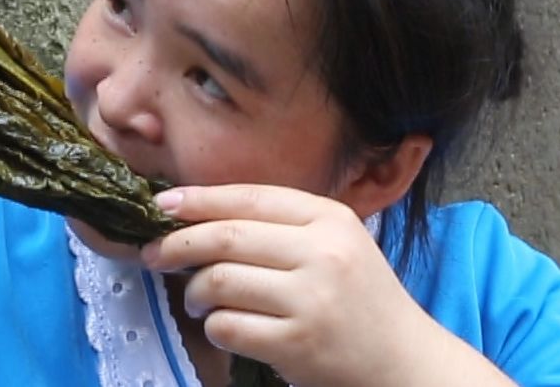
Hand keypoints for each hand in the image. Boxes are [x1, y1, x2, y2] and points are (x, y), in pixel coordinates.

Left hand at [141, 185, 440, 386]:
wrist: (404, 362)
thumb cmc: (360, 300)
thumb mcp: (336, 244)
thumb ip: (282, 226)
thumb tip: (198, 213)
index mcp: (330, 219)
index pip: (250, 197)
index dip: (199, 199)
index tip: (163, 204)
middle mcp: (322, 254)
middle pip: (226, 237)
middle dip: (178, 244)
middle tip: (155, 254)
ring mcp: (311, 300)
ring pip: (219, 281)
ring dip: (194, 292)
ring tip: (195, 300)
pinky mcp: (298, 344)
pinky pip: (228, 326)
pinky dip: (213, 326)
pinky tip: (221, 326)